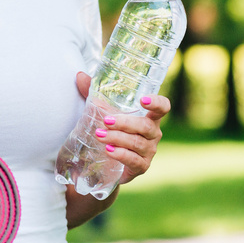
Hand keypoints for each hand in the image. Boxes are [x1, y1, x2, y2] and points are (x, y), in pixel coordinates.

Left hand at [75, 71, 169, 185]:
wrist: (107, 163)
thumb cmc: (112, 131)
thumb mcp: (103, 111)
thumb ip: (94, 94)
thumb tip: (80, 76)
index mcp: (149, 117)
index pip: (163, 107)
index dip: (157, 103)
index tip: (143, 100)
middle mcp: (153, 133)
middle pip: (146, 126)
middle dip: (125, 123)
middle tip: (106, 121)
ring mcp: (149, 151)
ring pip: (137, 143)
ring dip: (118, 138)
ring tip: (99, 135)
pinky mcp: (142, 167)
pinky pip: (134, 160)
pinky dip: (121, 154)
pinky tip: (108, 150)